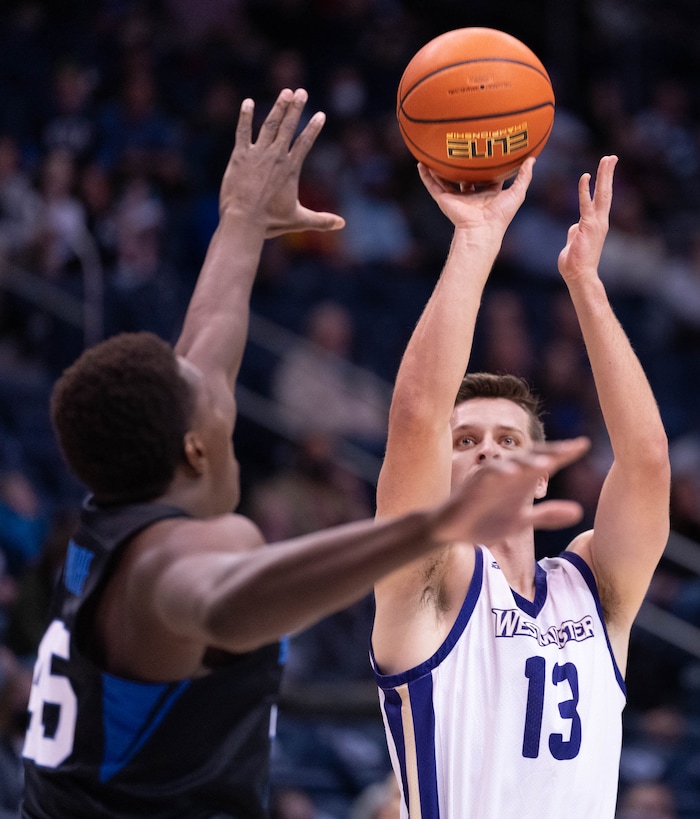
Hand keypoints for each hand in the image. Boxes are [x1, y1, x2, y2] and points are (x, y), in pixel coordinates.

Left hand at [219, 88, 344, 237]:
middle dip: (296, 108)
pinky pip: (242, 131)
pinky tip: (247, 102)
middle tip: (302, 92)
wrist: (244, 220)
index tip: (320, 114)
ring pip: (269, 125)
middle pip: (288, 127)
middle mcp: (276, 156)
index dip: (313, 127)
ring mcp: (257, 154)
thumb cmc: (271, 222)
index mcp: (290, 169)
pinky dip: (245, 116)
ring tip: (285, 92)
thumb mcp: (298, 220)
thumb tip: (342, 225)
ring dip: (278, 107)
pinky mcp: (240, 156)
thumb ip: (321, 220)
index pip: (305, 142)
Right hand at [416, 157, 534, 239]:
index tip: (485, 151)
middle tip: (459, 148)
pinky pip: (433, 186)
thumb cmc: (500, 215)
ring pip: (445, 180)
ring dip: (439, 168)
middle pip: (464, 177)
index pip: (487, 178)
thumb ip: (524, 176)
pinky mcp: (445, 200)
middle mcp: (471, 195)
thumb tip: (532, 158)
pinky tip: (420, 164)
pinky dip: (426, 176)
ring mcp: (457, 198)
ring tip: (433, 153)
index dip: (487, 166)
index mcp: (487, 194)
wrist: (482, 229)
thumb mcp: (517, 193)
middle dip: (462, 166)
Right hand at [431, 437, 590, 543]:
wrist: (453, 530)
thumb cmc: (486, 521)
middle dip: (551, 451)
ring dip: (528, 462)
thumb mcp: (522, 522)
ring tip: (547, 463)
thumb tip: (579, 511)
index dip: (564, 453)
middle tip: (572, 448)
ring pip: (511, 463)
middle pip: (532, 457)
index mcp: (522, 482)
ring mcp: (491, 479)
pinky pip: (487, 475)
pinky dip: (499, 472)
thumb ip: (547, 515)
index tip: (584, 445)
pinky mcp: (474, 486)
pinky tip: (511, 474)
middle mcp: (508, 475)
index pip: (546, 462)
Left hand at [557, 155, 616, 283]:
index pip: (600, 199)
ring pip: (602, 194)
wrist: (579, 275)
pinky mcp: (588, 226)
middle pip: (606, 192)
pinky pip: (585, 204)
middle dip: (608, 174)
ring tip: (607, 159)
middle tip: (611, 157)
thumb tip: (574, 226)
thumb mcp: (573, 243)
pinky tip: (585, 176)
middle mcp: (600, 221)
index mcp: (596, 223)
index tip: (604, 169)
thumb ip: (574, 232)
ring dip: (604, 175)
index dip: (602, 184)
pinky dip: (585, 190)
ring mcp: (596, 223)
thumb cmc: (574, 263)